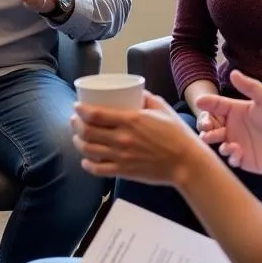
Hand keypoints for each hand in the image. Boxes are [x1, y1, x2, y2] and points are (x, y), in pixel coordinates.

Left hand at [71, 92, 197, 184]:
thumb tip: (135, 91)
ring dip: (78, 142)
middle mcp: (122, 138)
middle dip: (76, 124)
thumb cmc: (177, 134)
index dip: (81, 110)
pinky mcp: (124, 171)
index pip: (95, 114)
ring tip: (77, 137)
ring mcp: (121, 156)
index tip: (77, 106)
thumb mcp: (162, 108)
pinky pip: (98, 169)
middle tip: (75, 119)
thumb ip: (147, 98)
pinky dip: (87, 165)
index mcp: (131, 120)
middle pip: (87, 131)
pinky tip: (85, 160)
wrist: (186, 163)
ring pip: (89, 150)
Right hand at [194, 70, 261, 174]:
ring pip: (216, 142)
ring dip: (213, 140)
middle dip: (205, 125)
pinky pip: (230, 158)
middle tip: (206, 127)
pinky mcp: (242, 159)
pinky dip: (230, 155)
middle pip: (211, 125)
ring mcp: (236, 143)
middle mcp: (233, 126)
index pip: (216, 105)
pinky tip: (237, 151)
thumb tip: (233, 72)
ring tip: (217, 140)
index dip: (207, 103)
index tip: (199, 102)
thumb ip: (250, 87)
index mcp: (236, 110)